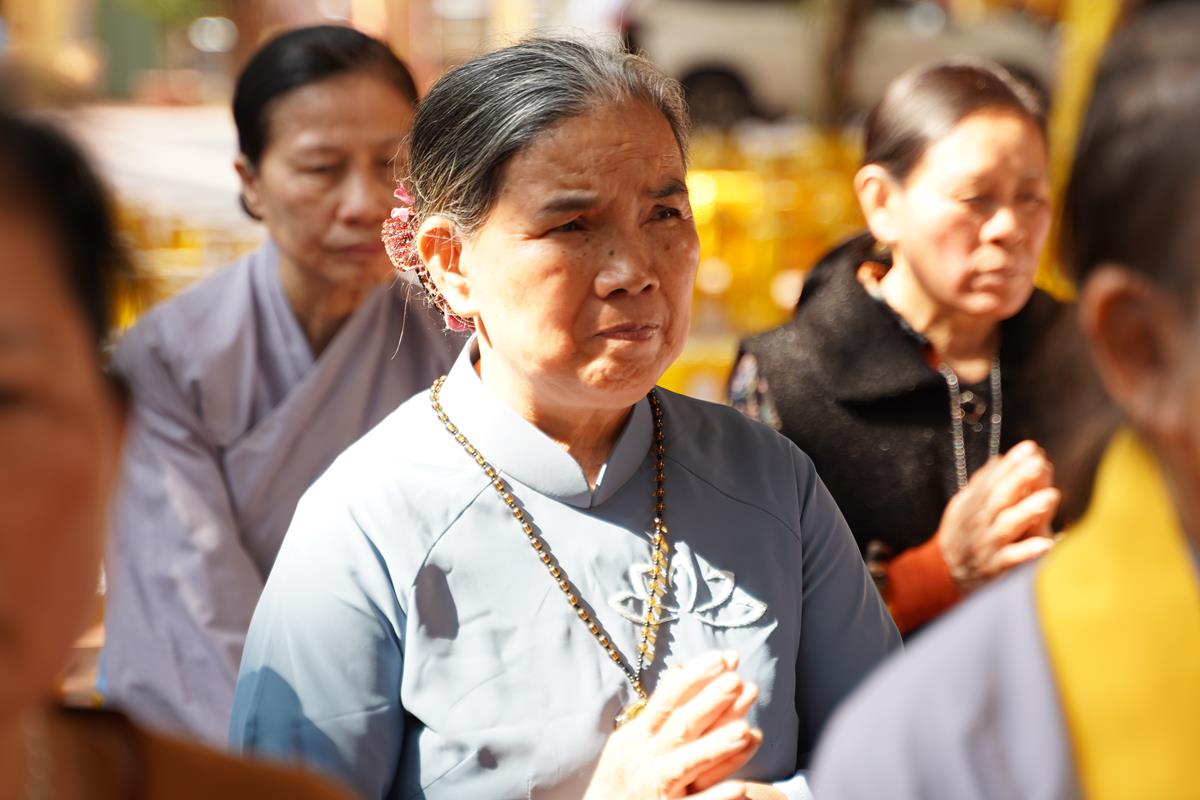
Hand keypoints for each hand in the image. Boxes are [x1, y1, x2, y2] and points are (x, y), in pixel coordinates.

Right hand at [583, 650, 762, 799]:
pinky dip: (715, 798)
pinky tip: (740, 787)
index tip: (723, 657)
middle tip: (736, 681)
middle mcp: (644, 760)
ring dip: (715, 746)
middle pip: (680, 726)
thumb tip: (679, 669)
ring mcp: (655, 789)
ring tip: (746, 730)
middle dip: (709, 703)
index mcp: (636, 737)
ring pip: (686, 764)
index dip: (696, 678)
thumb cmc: (621, 778)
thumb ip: (658, 709)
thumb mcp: (630, 739)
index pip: (668, 700)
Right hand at [938, 440, 1059, 592]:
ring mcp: (987, 545)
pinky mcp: (995, 568)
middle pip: (998, 499)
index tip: (1030, 448)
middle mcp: (979, 523)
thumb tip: (1000, 460)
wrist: (946, 574)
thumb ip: (983, 484)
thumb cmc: (964, 535)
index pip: (991, 480)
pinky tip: (1047, 544)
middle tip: (1038, 464)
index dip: (1010, 464)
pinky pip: (1011, 560)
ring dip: (1027, 511)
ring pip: (1006, 526)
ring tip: (1050, 496)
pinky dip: (1027, 553)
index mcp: (973, 505)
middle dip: (1018, 480)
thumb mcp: (965, 506)